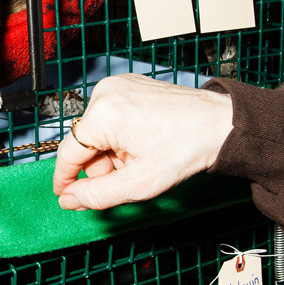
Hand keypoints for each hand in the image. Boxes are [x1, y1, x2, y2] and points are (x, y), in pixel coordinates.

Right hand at [53, 73, 232, 209]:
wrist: (219, 123)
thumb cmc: (185, 150)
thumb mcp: (138, 183)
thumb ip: (97, 195)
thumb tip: (67, 200)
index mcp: (103, 114)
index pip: (68, 153)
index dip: (64, 178)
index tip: (64, 195)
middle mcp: (104, 93)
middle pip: (83, 142)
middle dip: (98, 165)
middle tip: (126, 176)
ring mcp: (115, 85)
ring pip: (95, 131)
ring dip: (109, 152)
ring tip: (138, 158)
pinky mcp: (126, 84)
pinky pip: (107, 117)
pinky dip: (117, 135)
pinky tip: (140, 142)